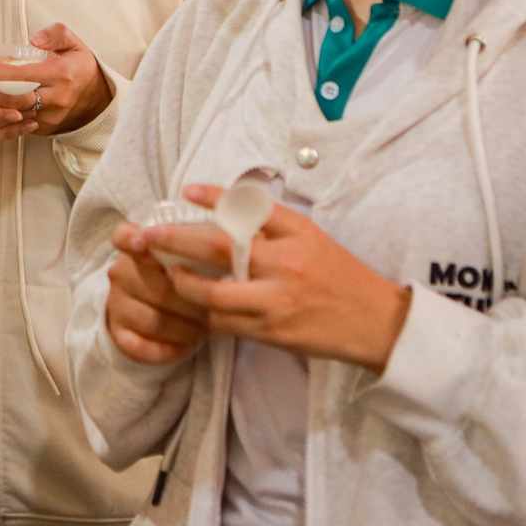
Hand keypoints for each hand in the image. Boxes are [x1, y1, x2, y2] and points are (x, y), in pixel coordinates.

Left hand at [0, 23, 111, 135]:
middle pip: (10, 100)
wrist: (95, 97)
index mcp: (61, 76)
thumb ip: (56, 34)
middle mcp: (55, 100)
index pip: (22, 76)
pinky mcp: (41, 130)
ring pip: (8, 115)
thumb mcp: (75, 42)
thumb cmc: (78, 66)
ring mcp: (48, 118)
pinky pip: (11, 124)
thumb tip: (34, 39)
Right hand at [104, 223, 212, 364]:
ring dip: (185, 330)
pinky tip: (188, 347)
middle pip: (158, 290)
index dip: (132, 239)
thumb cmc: (184, 271)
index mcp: (138, 247)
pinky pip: (140, 348)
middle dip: (194, 306)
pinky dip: (168, 351)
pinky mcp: (117, 332)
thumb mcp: (190, 252)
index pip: (124, 237)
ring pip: (152, 322)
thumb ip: (198, 244)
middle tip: (216, 312)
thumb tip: (228, 248)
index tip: (143, 242)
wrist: (157, 303)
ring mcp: (116, 303)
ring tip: (206, 330)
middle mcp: (121, 273)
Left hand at [163, 187, 411, 373]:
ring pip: (213, 294)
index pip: (252, 208)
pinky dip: (206, 312)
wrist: (376, 323)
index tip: (185, 191)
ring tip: (171, 275)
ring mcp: (277, 302)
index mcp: (299, 235)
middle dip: (177, 241)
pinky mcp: (272, 334)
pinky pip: (225, 323)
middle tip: (149, 235)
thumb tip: (227, 204)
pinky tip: (195, 304)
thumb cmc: (340, 275)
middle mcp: (287, 266)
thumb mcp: (313, 239)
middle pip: (220, 249)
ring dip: (185, 285)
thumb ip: (274, 223)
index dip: (215, 197)